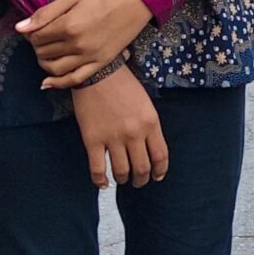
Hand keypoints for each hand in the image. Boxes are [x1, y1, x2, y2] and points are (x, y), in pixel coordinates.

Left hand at [19, 0, 154, 88]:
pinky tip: (47, 82)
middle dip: (37, 46)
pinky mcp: (101, 63)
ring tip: (45, 53)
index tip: (35, 28)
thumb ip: (46, 13)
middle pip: (44, 52)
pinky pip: (75, 79)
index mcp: (69, 25)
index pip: (37, 37)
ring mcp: (90, 56)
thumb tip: (20, 28)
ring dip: (44, 63)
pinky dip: (58, 83)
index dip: (31, 33)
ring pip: (55, 68)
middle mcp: (77, 45)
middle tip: (41, 37)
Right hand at [70, 66, 167, 188]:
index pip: (160, 156)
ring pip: (121, 171)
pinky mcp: (92, 140)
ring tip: (122, 179)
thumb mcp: (145, 103)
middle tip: (138, 182)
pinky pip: (98, 168)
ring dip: (123, 179)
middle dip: (141, 179)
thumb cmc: (123, 84)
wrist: (97, 72)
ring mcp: (113, 138)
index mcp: (150, 123)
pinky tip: (102, 183)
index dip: (160, 171)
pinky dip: (100, 180)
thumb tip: (150, 148)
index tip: (157, 176)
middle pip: (142, 168)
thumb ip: (149, 126)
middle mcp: (134, 133)